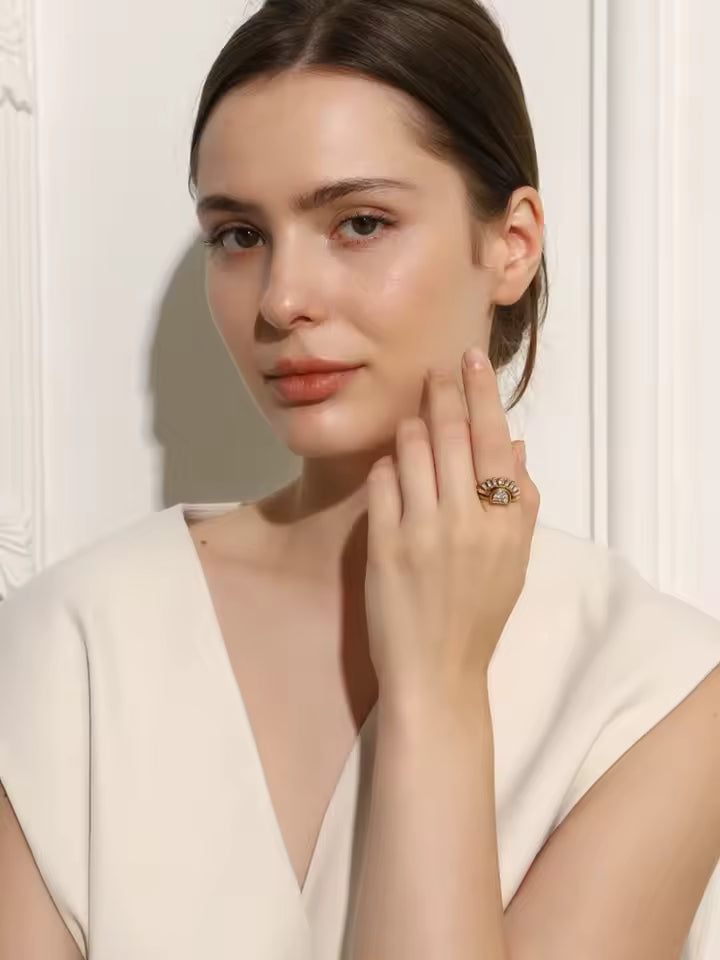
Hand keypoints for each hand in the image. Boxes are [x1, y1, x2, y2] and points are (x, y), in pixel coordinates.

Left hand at [364, 346, 539, 705]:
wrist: (437, 671)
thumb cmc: (479, 614)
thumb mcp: (515, 560)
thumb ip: (520, 502)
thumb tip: (516, 445)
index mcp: (506, 522)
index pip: (496, 439)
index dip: (482, 392)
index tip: (471, 359)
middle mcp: (467, 520)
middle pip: (452, 433)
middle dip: (442, 390)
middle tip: (435, 369)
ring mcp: (423, 531)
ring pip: (411, 448)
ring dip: (410, 426)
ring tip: (413, 425)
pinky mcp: (384, 544)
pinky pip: (381, 481)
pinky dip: (386, 465)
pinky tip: (392, 470)